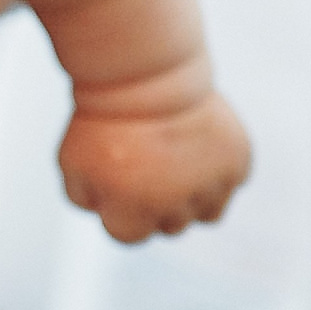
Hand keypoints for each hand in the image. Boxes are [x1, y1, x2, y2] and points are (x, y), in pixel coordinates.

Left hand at [60, 90, 250, 241]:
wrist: (144, 72)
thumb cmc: (102, 117)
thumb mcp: (72, 160)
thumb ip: (85, 199)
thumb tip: (106, 213)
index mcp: (133, 211)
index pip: (128, 237)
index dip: (119, 208)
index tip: (118, 181)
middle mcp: (176, 205)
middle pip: (170, 227)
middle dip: (156, 204)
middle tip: (147, 166)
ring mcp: (212, 185)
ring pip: (207, 214)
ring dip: (192, 196)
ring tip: (176, 161)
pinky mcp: (237, 161)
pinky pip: (231, 182)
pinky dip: (217, 169)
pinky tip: (196, 143)